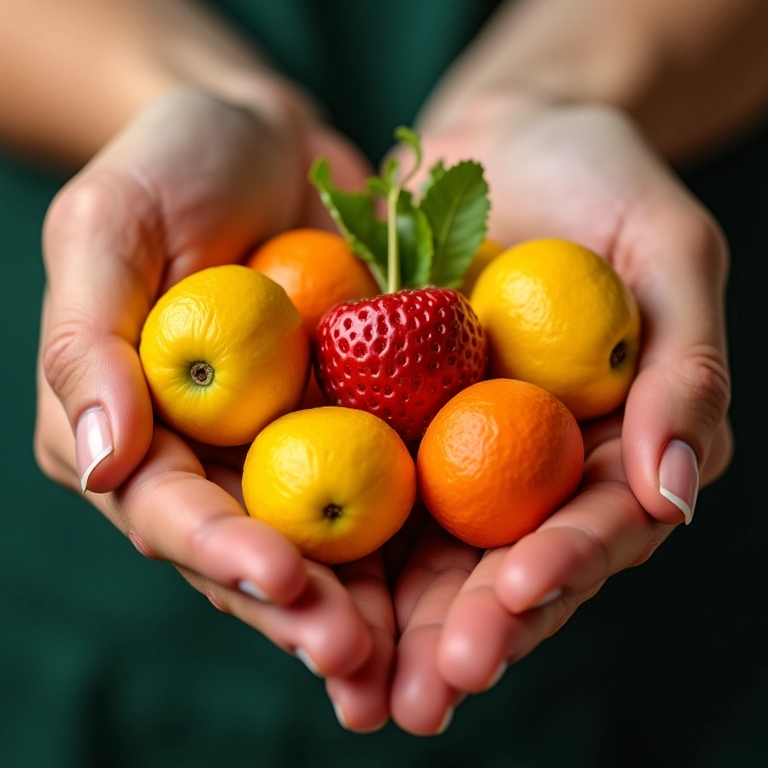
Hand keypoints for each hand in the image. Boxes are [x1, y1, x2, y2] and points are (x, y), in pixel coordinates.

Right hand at [34, 88, 394, 728]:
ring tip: (403, 661)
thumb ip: (90, 344)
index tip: (282, 578)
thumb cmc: (172, 165)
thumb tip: (104, 464)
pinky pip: (383, 487)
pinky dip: (411, 539)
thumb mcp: (107, 226)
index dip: (220, 551)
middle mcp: (207, 459)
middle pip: (250, 550)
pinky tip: (453, 586)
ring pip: (320, 543)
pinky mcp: (351, 423)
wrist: (267, 141)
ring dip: (359, 604)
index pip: (171, 509)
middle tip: (354, 659)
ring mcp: (283, 447)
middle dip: (299, 610)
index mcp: (132, 431)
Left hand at [387, 95, 732, 733]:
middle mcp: (530, 465)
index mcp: (611, 446)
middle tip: (425, 696)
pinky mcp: (388, 420)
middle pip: (503, 565)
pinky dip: (334, 540)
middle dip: (469, 631)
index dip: (560, 570)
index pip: (593, 528)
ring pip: (427, 551)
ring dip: (393, 621)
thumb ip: (686, 369)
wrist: (505, 137)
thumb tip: (677, 494)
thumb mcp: (669, 256)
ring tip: (357, 684)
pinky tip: (298, 587)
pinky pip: (359, 483)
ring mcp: (455, 448)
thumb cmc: (603, 183)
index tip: (514, 601)